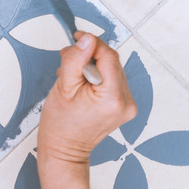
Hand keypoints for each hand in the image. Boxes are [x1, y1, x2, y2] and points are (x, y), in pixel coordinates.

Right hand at [38, 32, 136, 164]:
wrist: (64, 151)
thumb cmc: (60, 125)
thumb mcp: (63, 87)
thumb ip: (75, 60)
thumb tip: (87, 40)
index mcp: (112, 98)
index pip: (109, 56)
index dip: (93, 44)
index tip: (78, 37)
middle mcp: (126, 102)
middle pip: (112, 62)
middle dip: (90, 57)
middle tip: (68, 60)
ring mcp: (128, 106)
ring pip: (113, 70)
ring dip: (94, 67)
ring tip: (73, 77)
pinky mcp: (125, 107)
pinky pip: (113, 82)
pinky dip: (99, 78)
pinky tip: (84, 85)